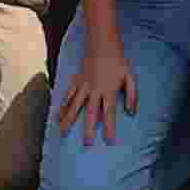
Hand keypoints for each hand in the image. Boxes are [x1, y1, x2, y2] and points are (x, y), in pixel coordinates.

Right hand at [53, 19, 132, 140]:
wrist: (102, 44)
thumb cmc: (119, 62)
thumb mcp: (130, 78)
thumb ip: (132, 96)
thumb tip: (131, 112)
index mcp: (109, 91)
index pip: (109, 113)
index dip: (110, 128)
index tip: (110, 141)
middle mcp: (95, 91)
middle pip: (91, 113)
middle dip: (88, 129)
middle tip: (86, 144)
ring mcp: (83, 86)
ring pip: (74, 106)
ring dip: (68, 120)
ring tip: (62, 132)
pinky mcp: (77, 81)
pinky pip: (68, 95)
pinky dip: (62, 106)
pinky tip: (58, 116)